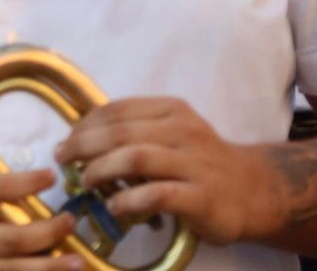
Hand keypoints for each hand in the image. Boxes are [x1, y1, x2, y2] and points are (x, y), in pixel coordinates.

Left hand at [56, 96, 279, 246]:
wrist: (253, 191)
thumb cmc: (197, 161)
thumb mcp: (169, 133)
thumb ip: (132, 130)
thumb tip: (77, 139)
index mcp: (171, 110)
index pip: (117, 110)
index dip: (84, 125)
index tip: (66, 142)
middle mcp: (184, 131)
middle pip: (120, 133)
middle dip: (83, 146)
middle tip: (63, 161)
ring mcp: (196, 164)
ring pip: (135, 158)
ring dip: (100, 170)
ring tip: (85, 183)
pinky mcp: (203, 197)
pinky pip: (157, 194)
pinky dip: (128, 200)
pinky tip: (114, 206)